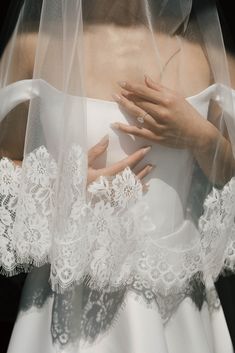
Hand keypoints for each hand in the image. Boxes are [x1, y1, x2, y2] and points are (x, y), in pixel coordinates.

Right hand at [12, 136, 152, 188]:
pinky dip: (137, 192)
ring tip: (151, 170)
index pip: (125, 165)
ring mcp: (112, 195)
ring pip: (131, 186)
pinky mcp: (111, 201)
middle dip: (143, 169)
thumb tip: (107, 137)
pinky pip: (128, 196)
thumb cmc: (73, 179)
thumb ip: (95, 151)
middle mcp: (110, 186)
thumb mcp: (81, 163)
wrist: (67, 200)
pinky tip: (145, 188)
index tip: (147, 149)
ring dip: (142, 178)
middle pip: (131, 177)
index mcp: (104, 175)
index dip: (137, 157)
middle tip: (153, 162)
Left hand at [112, 76, 217, 150]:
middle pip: (139, 102)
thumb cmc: (187, 113)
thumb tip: (145, 79)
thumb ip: (159, 88)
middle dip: (126, 96)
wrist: (197, 134)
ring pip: (137, 115)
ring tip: (116, 100)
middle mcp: (162, 112)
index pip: (145, 92)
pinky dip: (126, 128)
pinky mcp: (156, 137)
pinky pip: (138, 132)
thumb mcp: (176, 97)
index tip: (121, 83)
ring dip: (125, 106)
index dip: (131, 87)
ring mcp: (158, 126)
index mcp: (167, 100)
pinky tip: (116, 124)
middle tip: (115, 92)